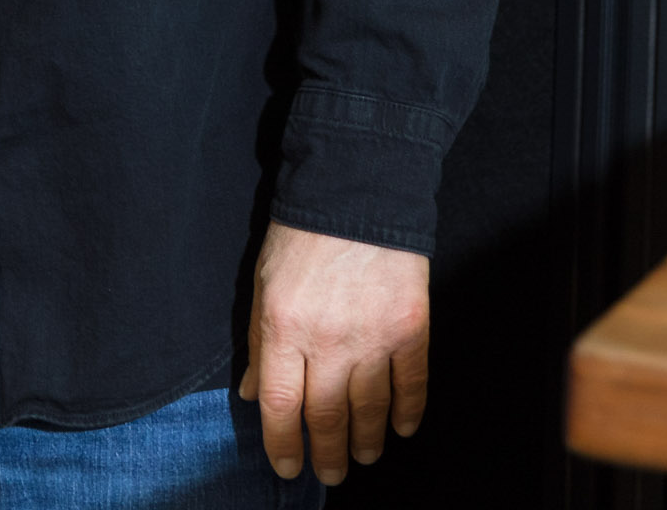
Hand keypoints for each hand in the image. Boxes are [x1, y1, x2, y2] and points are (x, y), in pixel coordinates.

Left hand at [236, 220, 429, 485]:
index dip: (282, 444)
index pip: (281, 406)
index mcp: (284, 328)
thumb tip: (254, 394)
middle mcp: (329, 342)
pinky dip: (407, 412)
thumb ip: (261, 343)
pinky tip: (401, 428)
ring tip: (362, 457)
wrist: (358, 193)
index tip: (287, 467)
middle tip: (329, 473)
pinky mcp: (410, 329)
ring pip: (370, 409)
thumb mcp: (263, 285)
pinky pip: (411, 384)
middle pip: (326, 416)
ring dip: (365, 441)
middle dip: (327, 453)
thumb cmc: (302, 237)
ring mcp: (374, 338)